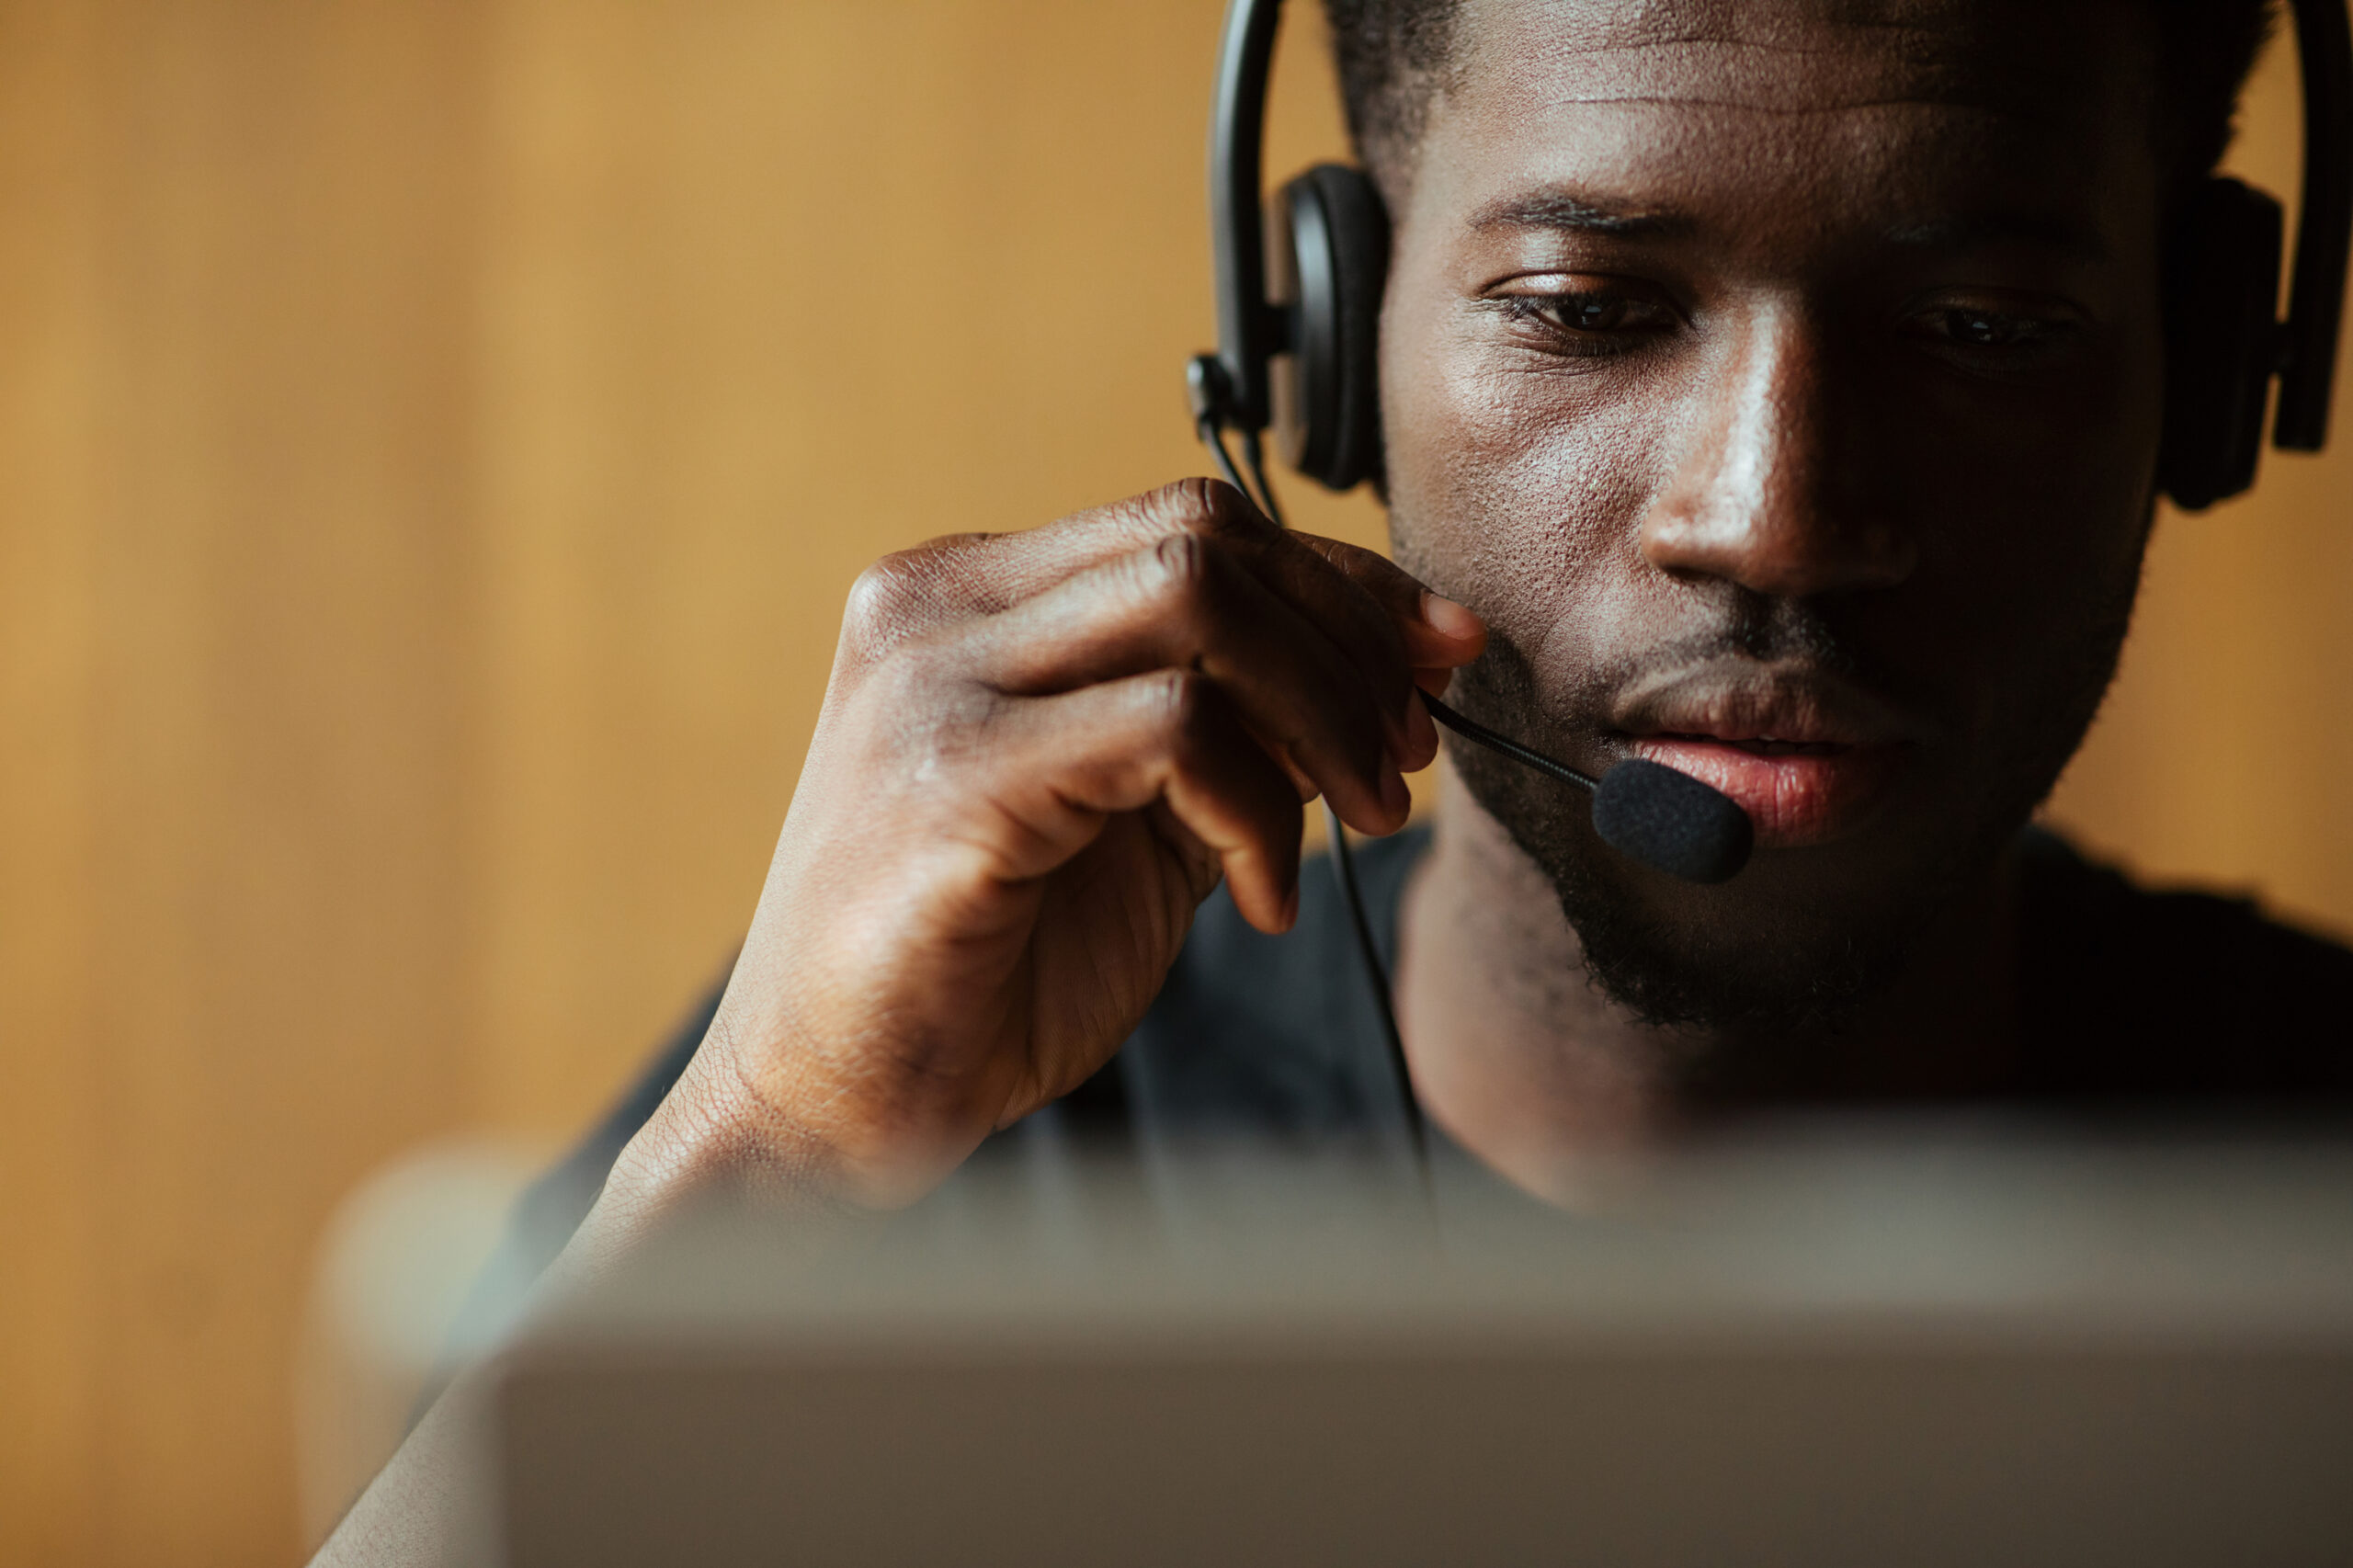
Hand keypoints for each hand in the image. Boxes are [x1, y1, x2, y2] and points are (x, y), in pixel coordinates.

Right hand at [605, 479, 1484, 1216]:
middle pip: (1204, 533)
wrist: (833, 1110)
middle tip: (1407, 759)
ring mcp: (933, 681)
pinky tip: (1261, 898)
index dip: (1341, 579)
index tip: (1438, 654)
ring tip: (1358, 821)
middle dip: (1349, 639)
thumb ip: (1230, 727)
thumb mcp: (1132, 816)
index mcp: (968, 597)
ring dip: (1321, 711)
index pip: (1191, 519)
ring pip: (1197, 597)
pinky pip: (1172, 727)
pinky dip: (1259, 808)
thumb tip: (1396, 664)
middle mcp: (936, 609)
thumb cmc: (982, 970)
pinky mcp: (954, 775)